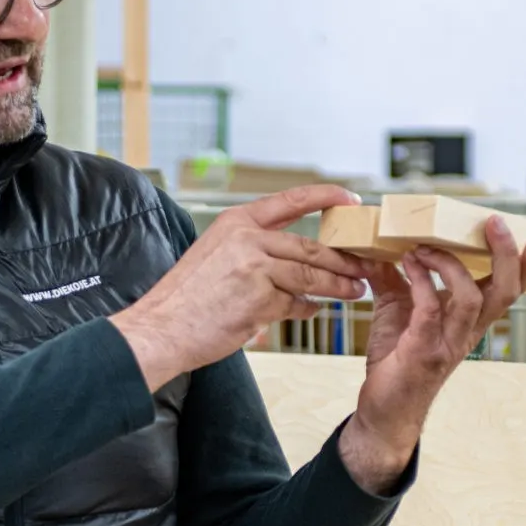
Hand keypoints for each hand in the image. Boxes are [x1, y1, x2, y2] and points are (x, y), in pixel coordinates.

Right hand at [111, 184, 369, 388]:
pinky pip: (295, 303)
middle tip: (363, 267)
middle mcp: (246, 238)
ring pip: (310, 275)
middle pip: (309, 247)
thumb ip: (254, 251)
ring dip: (337, 286)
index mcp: (236, 221)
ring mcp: (254, 268)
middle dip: (342, 260)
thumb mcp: (215, 255)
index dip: (326, 198)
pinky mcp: (259, 299)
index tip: (351, 199)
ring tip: (355, 291)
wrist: (162, 328)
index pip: (291, 201)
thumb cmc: (187, 298)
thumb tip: (295, 262)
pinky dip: (306, 308)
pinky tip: (311, 310)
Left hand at [335, 216, 525, 490]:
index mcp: (470, 322)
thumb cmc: (396, 361)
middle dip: (506, 256)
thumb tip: (381, 246)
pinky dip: (420, 281)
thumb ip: (395, 279)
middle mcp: (467, 332)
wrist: (384, 410)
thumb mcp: (396, 310)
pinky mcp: (423, 351)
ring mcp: (448, 343)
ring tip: (426, 247)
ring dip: (451, 265)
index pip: (509, 290)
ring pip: (472, 299)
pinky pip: (430, 309)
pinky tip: (408, 265)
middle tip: (495, 224)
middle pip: (505, 292)